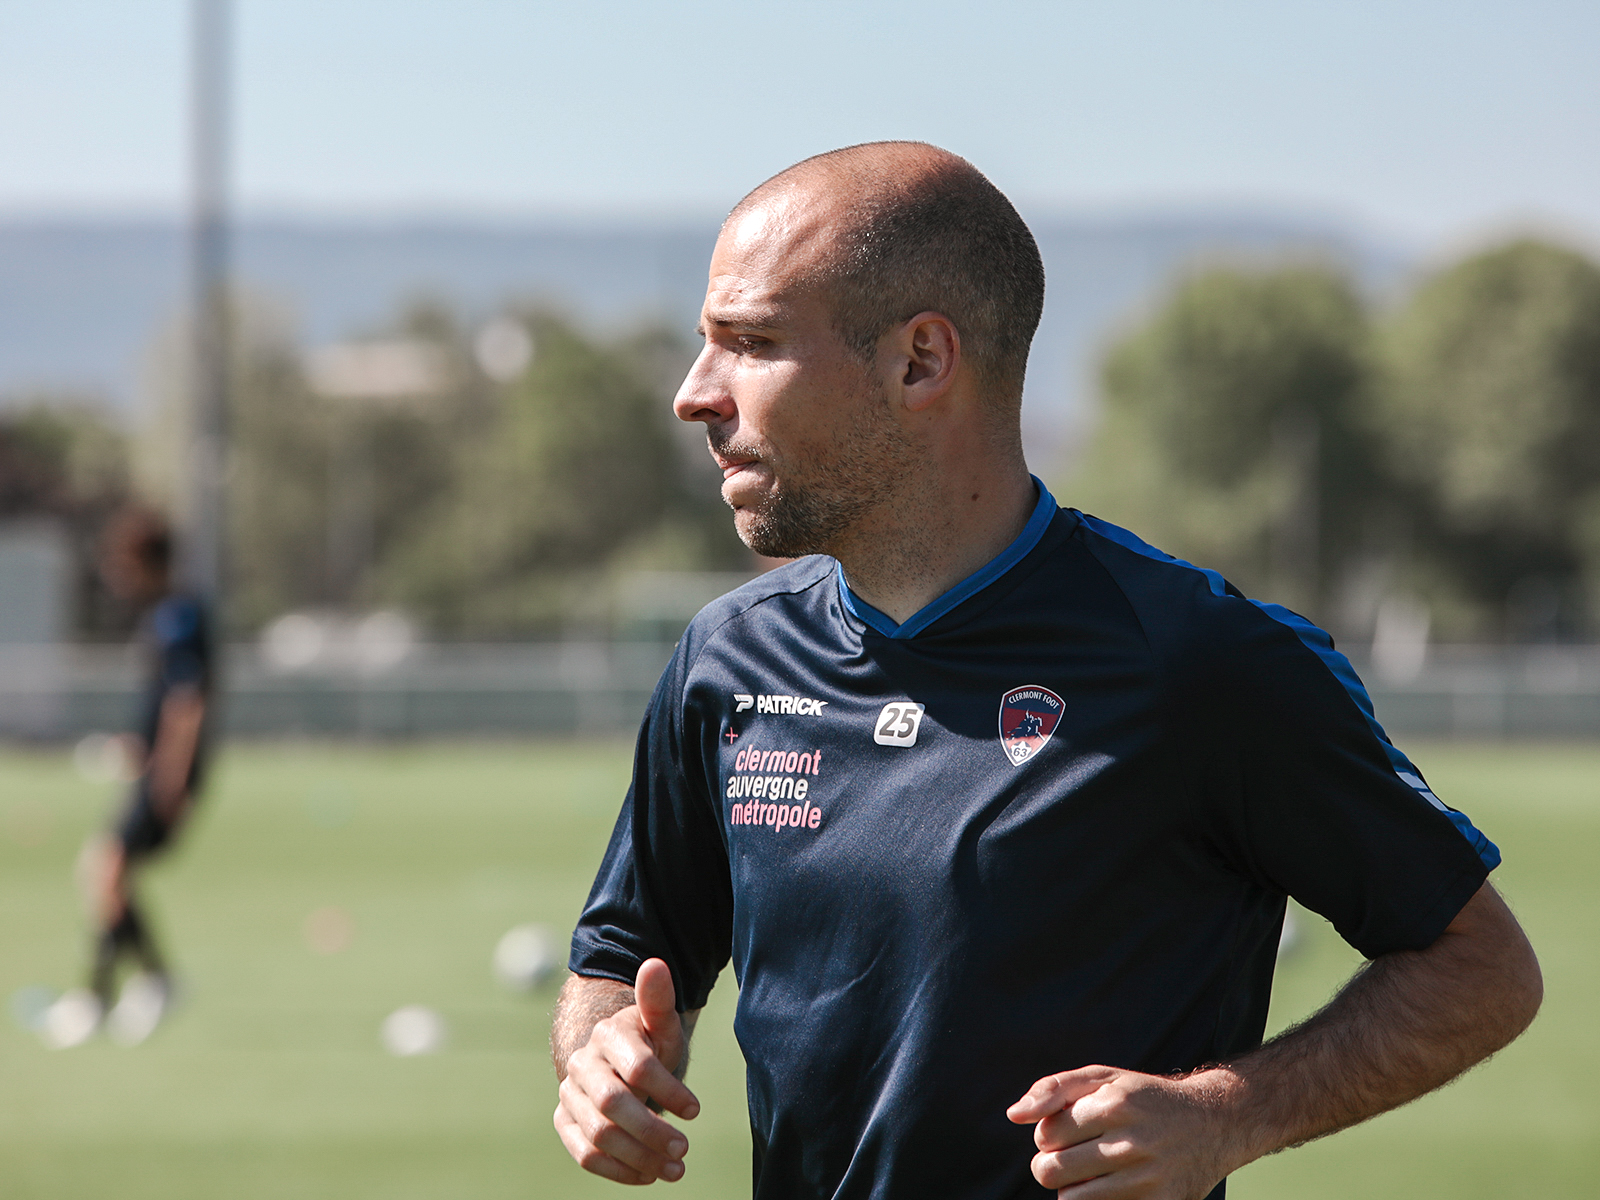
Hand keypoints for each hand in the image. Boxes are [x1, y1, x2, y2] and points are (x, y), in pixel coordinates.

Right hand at [554, 958, 700, 1183]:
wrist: (616, 1061)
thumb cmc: (648, 1043)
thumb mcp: (660, 1023)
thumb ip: (658, 999)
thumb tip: (655, 963)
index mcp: (607, 1036)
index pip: (637, 1067)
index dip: (668, 1090)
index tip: (695, 1110)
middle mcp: (582, 1064)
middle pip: (613, 1105)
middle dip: (652, 1131)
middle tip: (684, 1149)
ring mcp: (569, 1095)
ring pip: (598, 1134)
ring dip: (639, 1157)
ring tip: (674, 1170)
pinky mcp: (564, 1122)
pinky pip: (585, 1154)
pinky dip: (617, 1170)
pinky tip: (647, 1176)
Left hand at [1006, 1065, 1236, 1198]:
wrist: (1213, 1122)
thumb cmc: (1144, 1097)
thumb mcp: (1102, 1077)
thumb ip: (1052, 1088)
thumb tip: (1014, 1115)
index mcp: (1113, 1105)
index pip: (1045, 1135)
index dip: (1048, 1134)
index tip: (1068, 1130)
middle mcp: (1131, 1143)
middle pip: (1051, 1172)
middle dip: (1052, 1164)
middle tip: (1072, 1155)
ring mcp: (1147, 1179)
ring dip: (1074, 1188)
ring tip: (1093, 1171)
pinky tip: (1111, 1186)